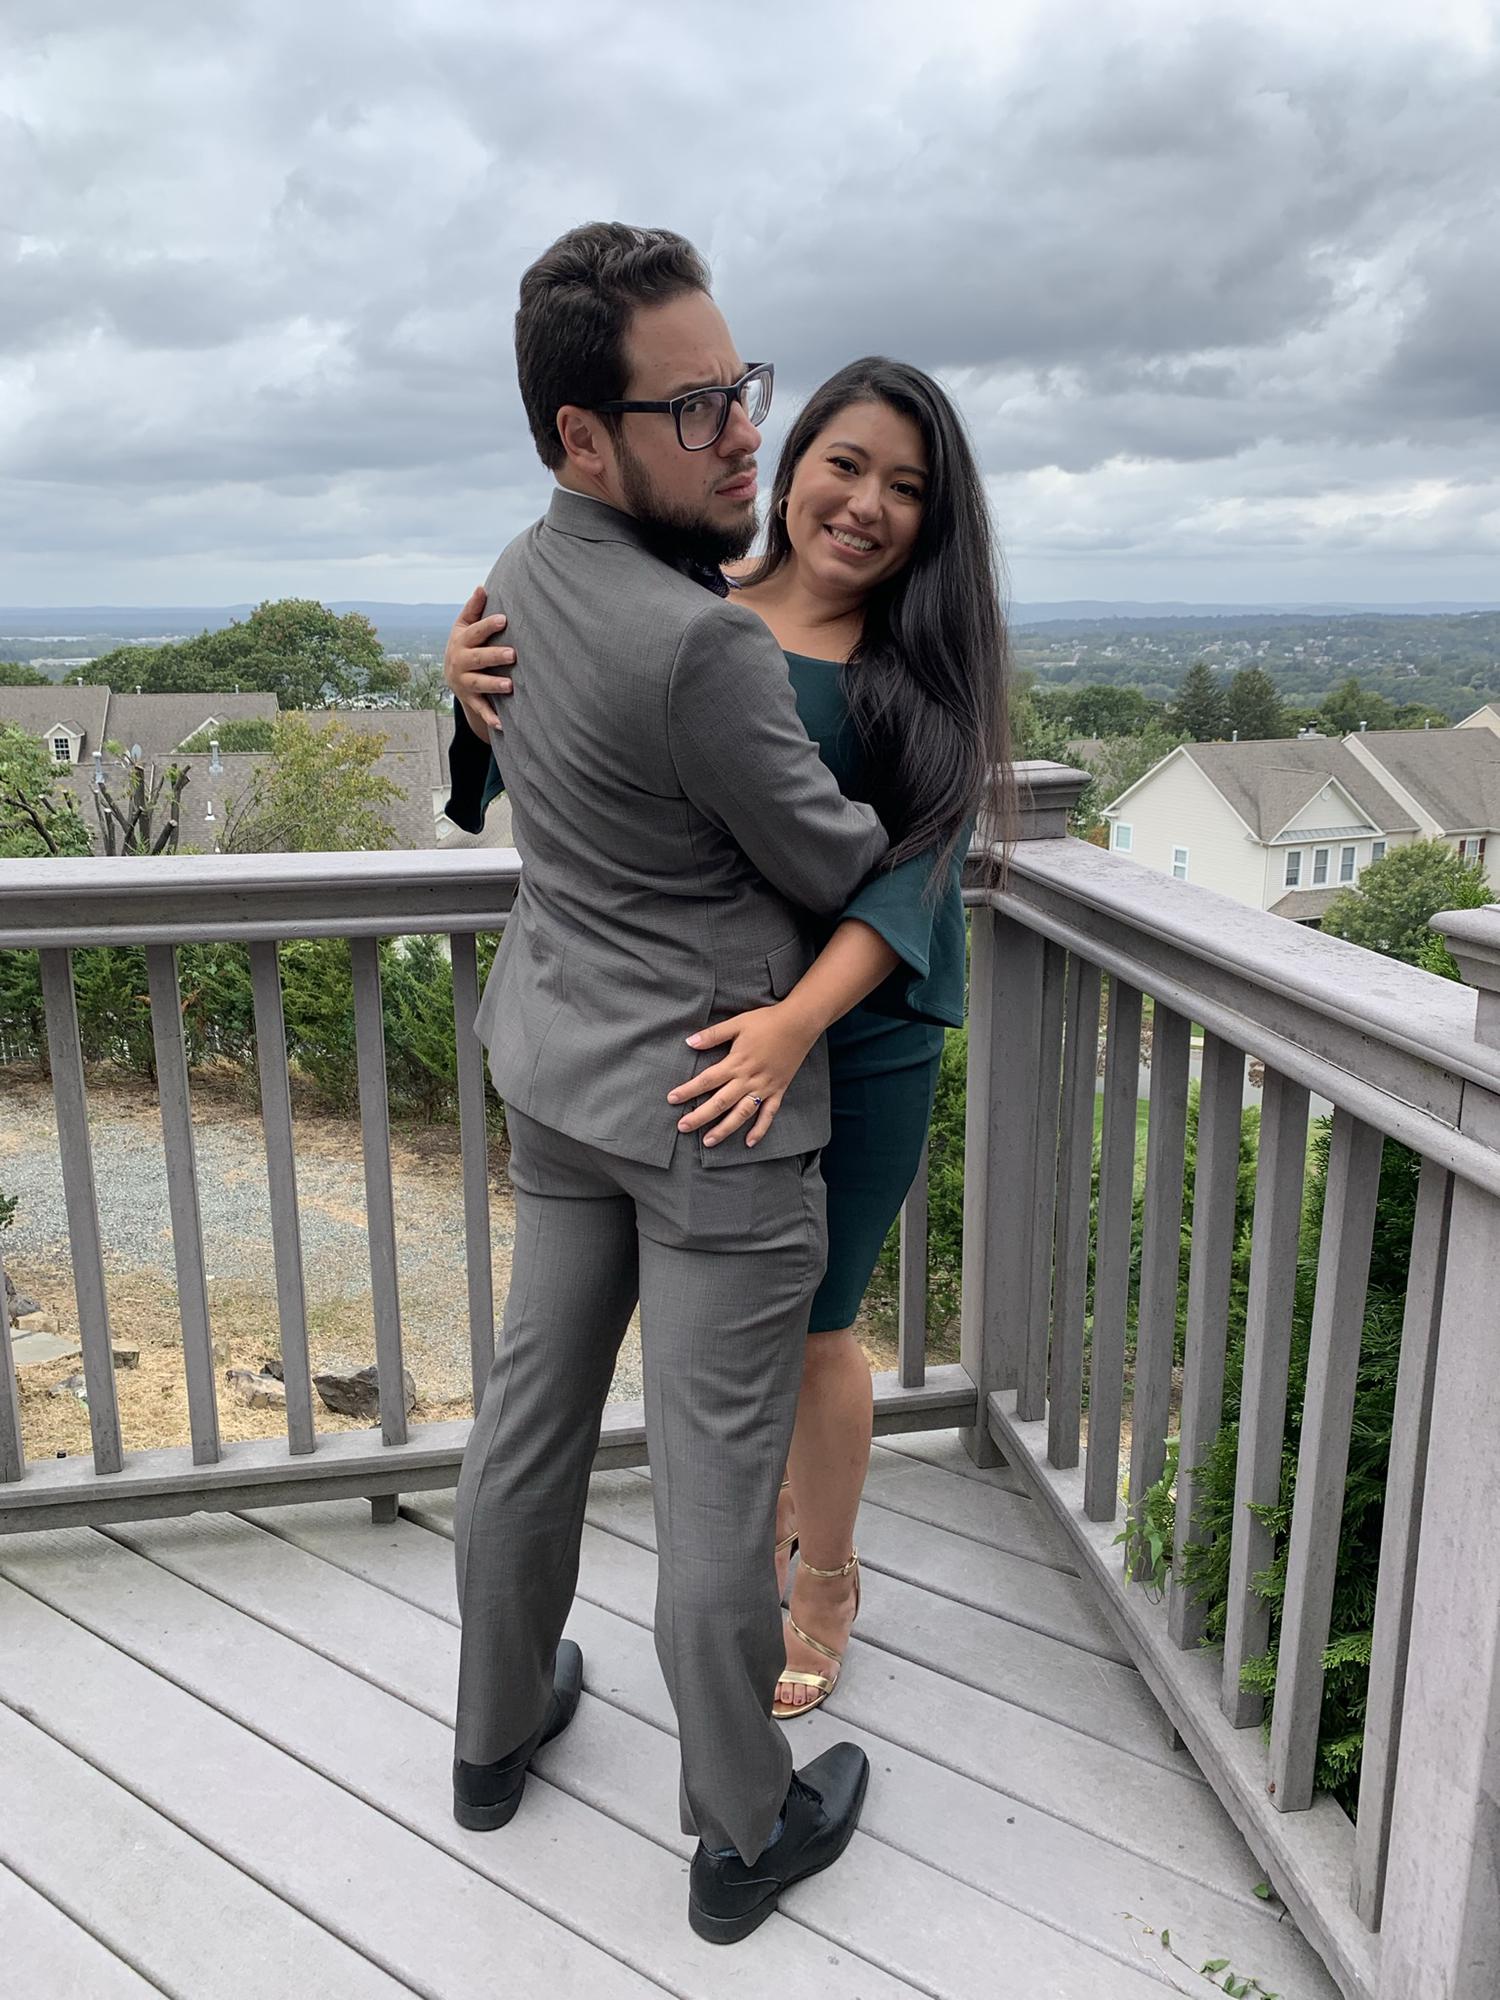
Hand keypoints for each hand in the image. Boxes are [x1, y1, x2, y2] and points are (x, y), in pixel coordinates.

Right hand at [445, 584, 516, 736]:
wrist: (452, 675)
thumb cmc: (465, 644)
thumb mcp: (464, 626)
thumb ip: (474, 609)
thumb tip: (482, 586)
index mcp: (461, 641)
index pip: (475, 632)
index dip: (488, 626)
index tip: (504, 619)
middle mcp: (461, 662)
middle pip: (478, 659)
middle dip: (494, 657)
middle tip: (513, 654)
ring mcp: (465, 683)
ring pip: (479, 684)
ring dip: (494, 686)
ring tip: (510, 686)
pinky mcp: (471, 700)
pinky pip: (480, 709)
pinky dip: (490, 717)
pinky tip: (502, 724)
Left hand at [666, 1003, 818, 1147]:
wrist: (799, 1024)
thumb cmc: (767, 1021)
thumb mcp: (737, 1023)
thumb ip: (713, 1035)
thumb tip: (689, 1042)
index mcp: (736, 1062)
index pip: (707, 1080)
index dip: (688, 1090)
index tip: (672, 1099)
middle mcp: (749, 1079)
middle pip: (720, 1102)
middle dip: (700, 1116)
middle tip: (682, 1127)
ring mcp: (765, 1088)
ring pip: (742, 1113)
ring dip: (725, 1129)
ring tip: (708, 1141)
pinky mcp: (778, 1090)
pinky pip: (769, 1114)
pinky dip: (760, 1129)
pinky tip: (749, 1142)